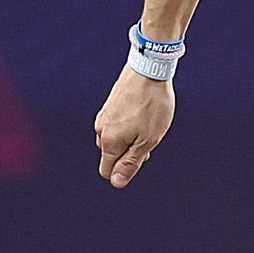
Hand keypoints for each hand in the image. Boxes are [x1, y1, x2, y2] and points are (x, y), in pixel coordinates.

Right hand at [94, 69, 175, 186]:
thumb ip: (131, 163)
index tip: (143, 154)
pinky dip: (129, 124)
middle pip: (112, 155)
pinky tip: (143, 111)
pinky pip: (117, 125)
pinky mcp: (110, 105)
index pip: (107, 171)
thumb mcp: (148, 140)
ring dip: (130, 138)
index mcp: (109, 142)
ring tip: (148, 121)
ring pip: (115, 139)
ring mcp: (104, 116)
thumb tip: (116, 182)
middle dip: (129, 152)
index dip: (125, 169)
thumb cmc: (152, 106)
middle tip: (150, 135)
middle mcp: (101, 130)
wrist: (149, 70)